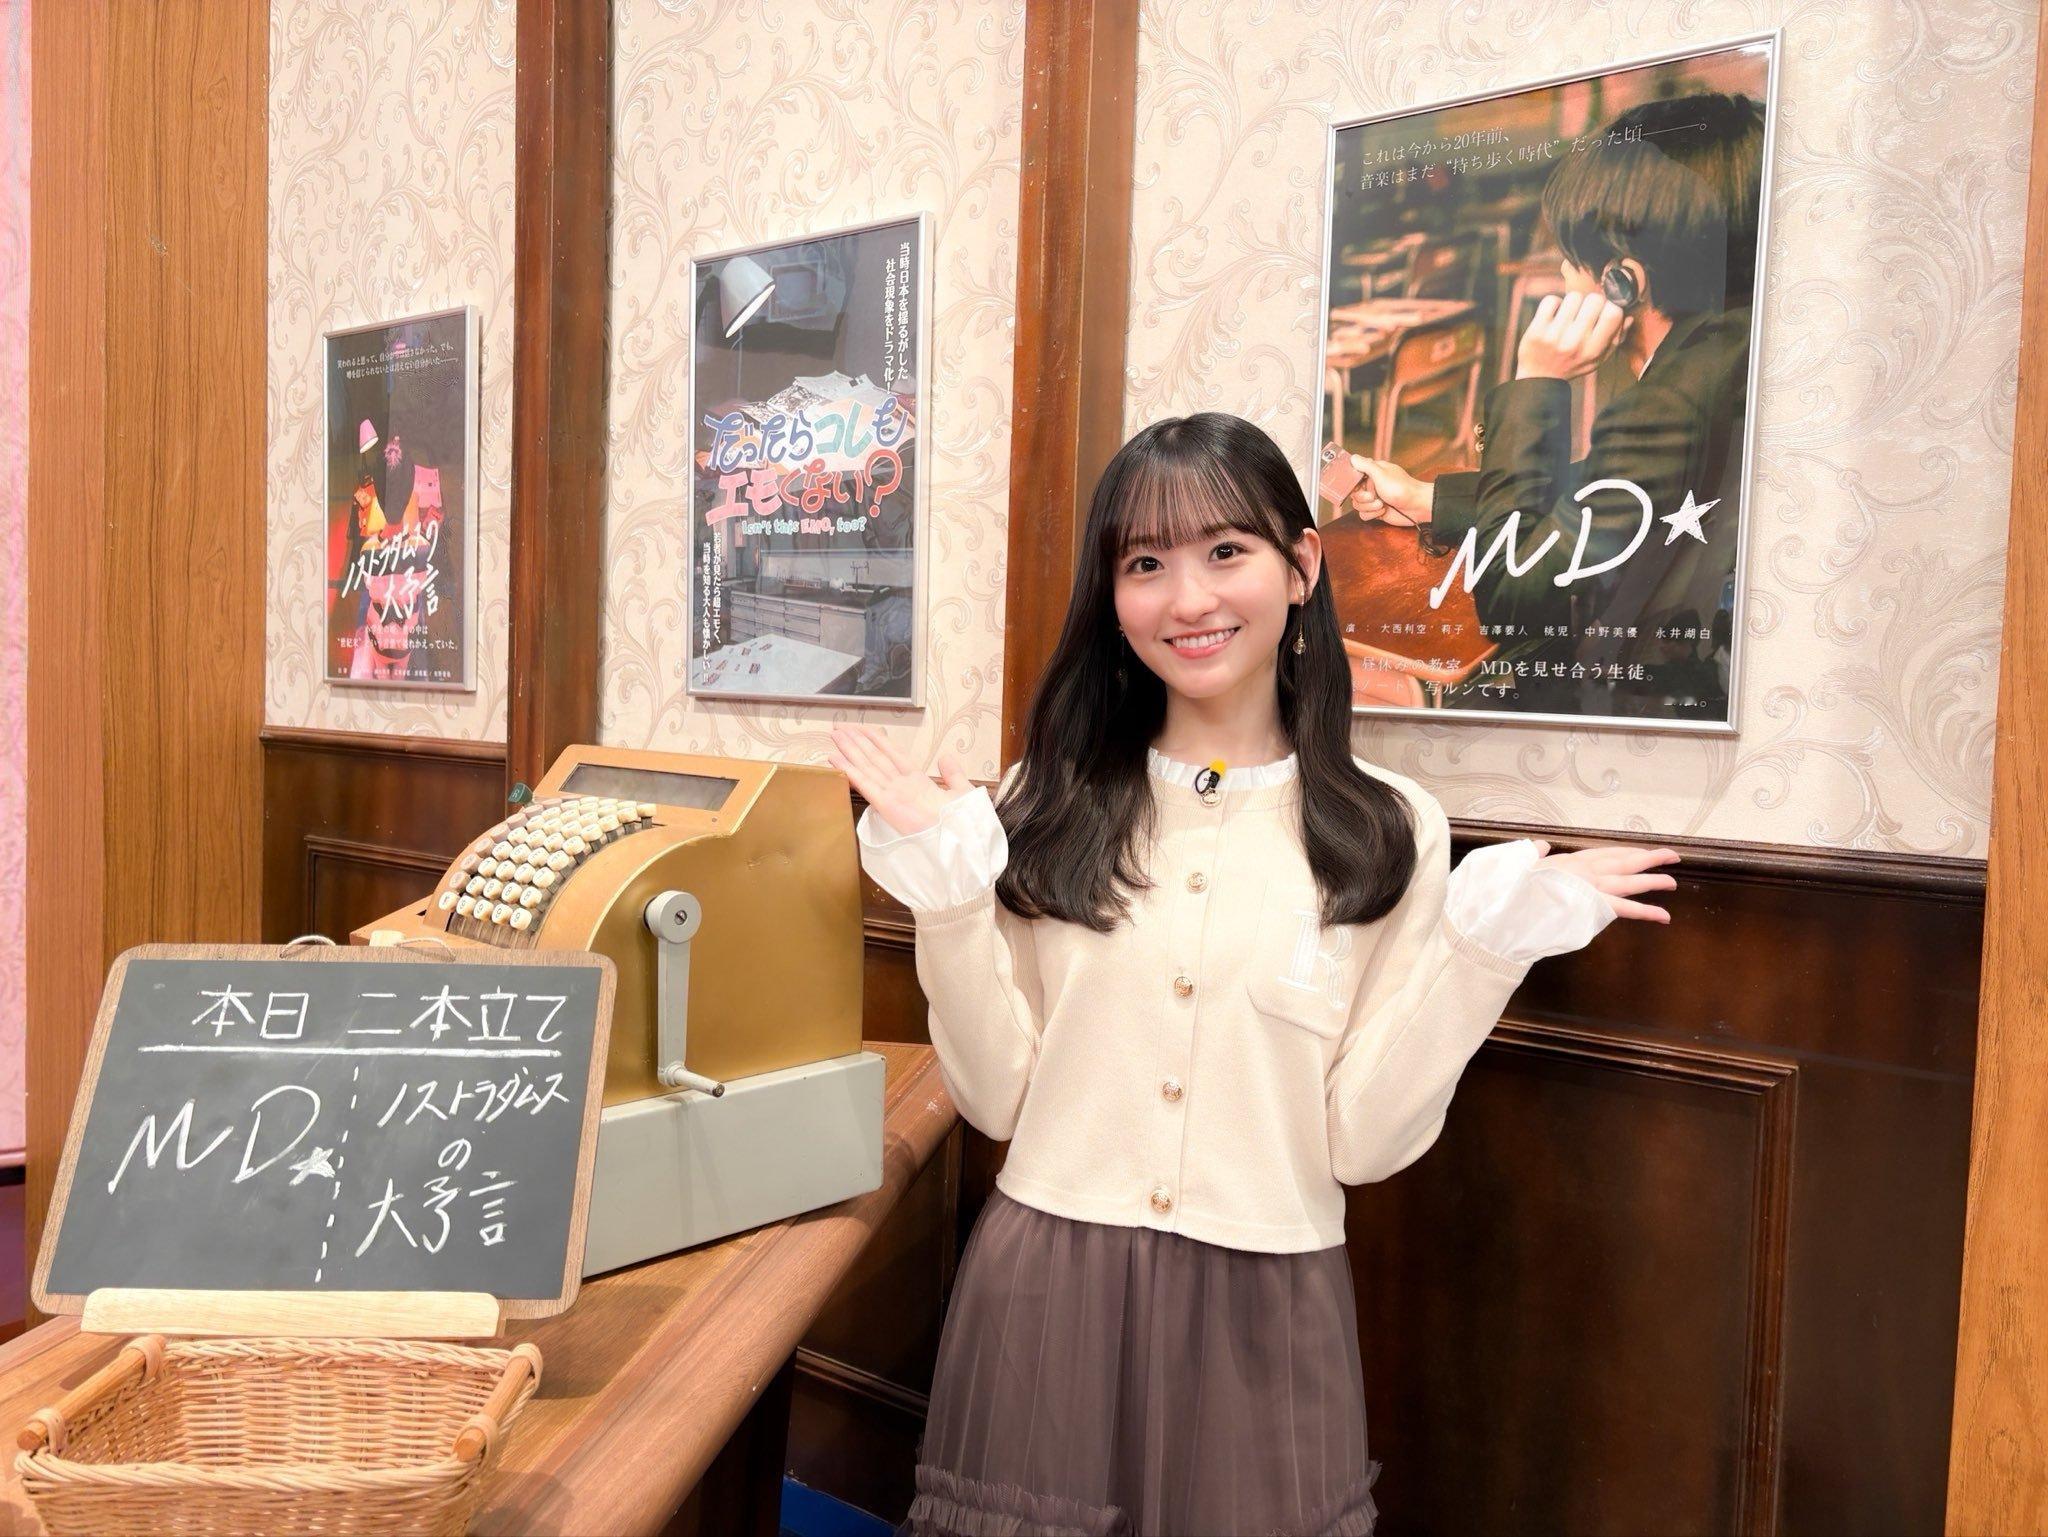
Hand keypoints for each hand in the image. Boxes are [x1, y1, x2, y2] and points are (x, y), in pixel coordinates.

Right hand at [826, 724, 974, 837]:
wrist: (960, 843)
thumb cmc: (961, 823)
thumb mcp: (962, 791)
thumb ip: (953, 774)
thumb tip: (946, 756)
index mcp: (918, 782)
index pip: (893, 755)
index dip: (877, 740)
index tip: (862, 729)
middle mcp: (901, 786)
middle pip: (875, 757)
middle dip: (857, 741)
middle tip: (839, 726)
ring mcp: (892, 794)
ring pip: (867, 765)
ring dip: (850, 749)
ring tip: (835, 733)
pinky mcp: (886, 805)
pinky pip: (865, 783)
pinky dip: (849, 770)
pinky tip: (835, 758)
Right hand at [1348, 455, 1433, 525]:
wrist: (1415, 506)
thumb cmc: (1401, 488)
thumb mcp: (1381, 474)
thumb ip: (1365, 465)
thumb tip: (1353, 457)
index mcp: (1373, 473)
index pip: (1354, 476)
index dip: (1353, 483)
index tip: (1358, 486)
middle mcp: (1372, 485)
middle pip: (1353, 493)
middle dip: (1363, 497)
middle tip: (1374, 495)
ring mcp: (1373, 499)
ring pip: (1357, 505)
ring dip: (1369, 507)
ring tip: (1381, 504)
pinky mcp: (1376, 511)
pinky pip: (1363, 515)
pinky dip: (1372, 514)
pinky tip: (1382, 511)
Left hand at [1515, 291, 1629, 381]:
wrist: (1539, 379)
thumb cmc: (1572, 365)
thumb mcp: (1597, 360)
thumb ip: (1615, 340)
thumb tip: (1627, 317)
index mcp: (1593, 350)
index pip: (1613, 312)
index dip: (1610, 307)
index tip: (1602, 313)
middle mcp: (1575, 343)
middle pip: (1595, 300)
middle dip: (1591, 302)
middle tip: (1584, 313)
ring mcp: (1554, 336)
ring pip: (1573, 297)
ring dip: (1572, 302)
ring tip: (1568, 315)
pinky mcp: (1537, 330)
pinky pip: (1551, 300)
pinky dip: (1553, 303)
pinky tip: (1554, 315)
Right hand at [1530, 840, 1679, 924]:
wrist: (1515, 901)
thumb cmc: (1515, 885)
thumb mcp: (1521, 862)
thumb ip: (1534, 853)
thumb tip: (1539, 846)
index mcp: (1571, 860)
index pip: (1605, 853)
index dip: (1626, 852)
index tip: (1640, 852)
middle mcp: (1588, 870)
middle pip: (1626, 861)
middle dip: (1650, 858)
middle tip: (1671, 856)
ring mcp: (1595, 888)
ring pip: (1632, 882)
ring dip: (1654, 881)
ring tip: (1672, 882)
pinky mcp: (1597, 906)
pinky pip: (1627, 909)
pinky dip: (1648, 912)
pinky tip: (1665, 916)